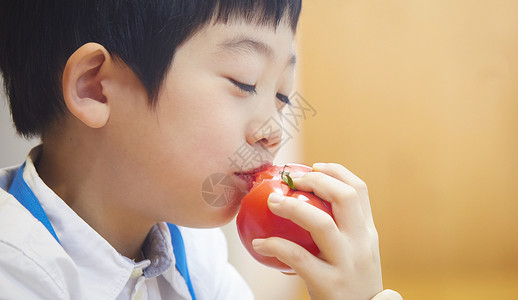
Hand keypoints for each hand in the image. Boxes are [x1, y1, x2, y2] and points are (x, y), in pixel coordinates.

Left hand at [252, 163, 383, 298]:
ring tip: (272, 201)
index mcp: (368, 232)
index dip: (336, 171)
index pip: (359, 190)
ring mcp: (347, 263)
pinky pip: (298, 257)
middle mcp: (362, 243)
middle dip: (316, 180)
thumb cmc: (349, 282)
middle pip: (344, 197)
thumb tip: (303, 203)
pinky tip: (259, 242)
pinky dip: (275, 245)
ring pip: (321, 223)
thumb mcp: (354, 252)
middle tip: (292, 180)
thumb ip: (340, 230)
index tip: (314, 166)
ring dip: (292, 207)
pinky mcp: (330, 283)